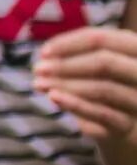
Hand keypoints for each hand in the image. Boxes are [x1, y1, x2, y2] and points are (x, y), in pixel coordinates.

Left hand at [36, 27, 136, 141]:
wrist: (122, 123)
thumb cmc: (104, 83)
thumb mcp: (92, 63)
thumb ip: (74, 55)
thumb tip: (45, 57)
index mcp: (135, 49)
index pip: (102, 39)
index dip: (69, 43)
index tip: (43, 52)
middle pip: (105, 62)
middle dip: (66, 65)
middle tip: (37, 69)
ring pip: (103, 89)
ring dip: (65, 85)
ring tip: (39, 84)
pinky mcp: (131, 126)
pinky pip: (103, 114)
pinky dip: (75, 104)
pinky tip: (54, 97)